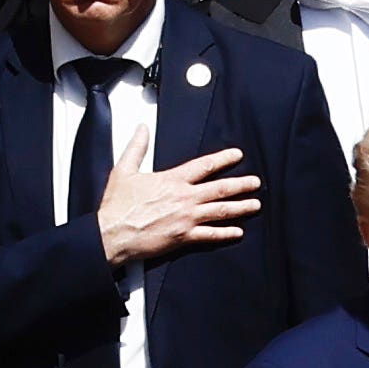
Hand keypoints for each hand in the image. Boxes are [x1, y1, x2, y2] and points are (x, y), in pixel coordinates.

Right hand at [94, 136, 263, 264]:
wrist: (112, 234)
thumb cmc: (117, 206)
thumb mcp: (123, 170)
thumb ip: (136, 148)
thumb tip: (141, 129)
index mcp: (172, 180)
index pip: (204, 165)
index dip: (223, 159)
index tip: (237, 155)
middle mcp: (184, 198)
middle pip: (220, 188)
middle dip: (241, 185)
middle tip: (256, 183)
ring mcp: (186, 218)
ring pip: (220, 211)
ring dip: (241, 207)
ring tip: (255, 204)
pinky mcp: (183, 237)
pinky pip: (210, 235)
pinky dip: (226, 233)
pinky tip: (238, 232)